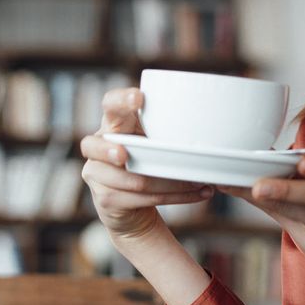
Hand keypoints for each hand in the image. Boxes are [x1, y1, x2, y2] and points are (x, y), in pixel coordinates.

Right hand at [80, 87, 213, 241]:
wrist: (132, 207)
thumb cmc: (147, 162)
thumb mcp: (154, 141)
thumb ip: (166, 131)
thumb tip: (212, 126)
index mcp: (114, 124)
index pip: (109, 105)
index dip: (120, 100)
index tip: (138, 98)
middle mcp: (98, 147)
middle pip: (92, 144)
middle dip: (110, 150)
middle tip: (122, 155)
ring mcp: (97, 175)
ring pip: (132, 179)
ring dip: (169, 181)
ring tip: (197, 180)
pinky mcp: (106, 199)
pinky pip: (142, 198)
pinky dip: (174, 196)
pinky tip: (197, 193)